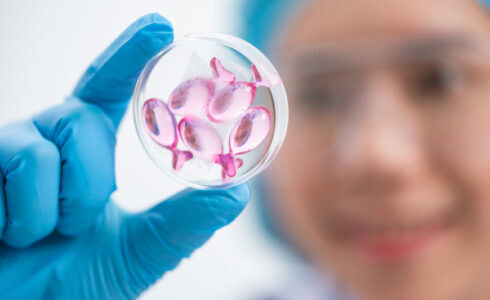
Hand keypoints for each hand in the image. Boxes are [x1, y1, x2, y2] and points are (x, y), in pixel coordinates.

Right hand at [0, 13, 249, 299]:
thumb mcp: (136, 253)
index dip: (130, 55)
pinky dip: (23, 218)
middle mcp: (45, 143)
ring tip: (41, 237)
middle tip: (78, 223)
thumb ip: (182, 224)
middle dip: (89, 179)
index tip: (160, 27)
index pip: (107, 89)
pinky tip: (9, 236)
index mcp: (84, 153)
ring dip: (56, 207)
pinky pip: (11, 167)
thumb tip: (238, 193)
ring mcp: (6, 154)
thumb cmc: (70, 284)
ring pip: (40, 144)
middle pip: (79, 117)